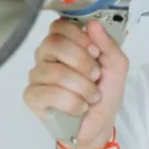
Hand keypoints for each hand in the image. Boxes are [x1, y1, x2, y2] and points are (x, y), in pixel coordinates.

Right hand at [23, 16, 129, 148]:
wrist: (99, 123)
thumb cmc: (105, 90)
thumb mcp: (116, 65)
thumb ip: (108, 44)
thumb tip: (93, 24)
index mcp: (65, 42)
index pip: (59, 25)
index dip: (79, 37)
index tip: (95, 51)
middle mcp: (46, 55)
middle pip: (54, 43)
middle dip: (82, 61)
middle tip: (96, 76)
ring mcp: (37, 75)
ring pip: (55, 71)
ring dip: (82, 86)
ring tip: (92, 96)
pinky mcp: (32, 96)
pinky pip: (49, 93)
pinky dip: (72, 102)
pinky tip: (80, 107)